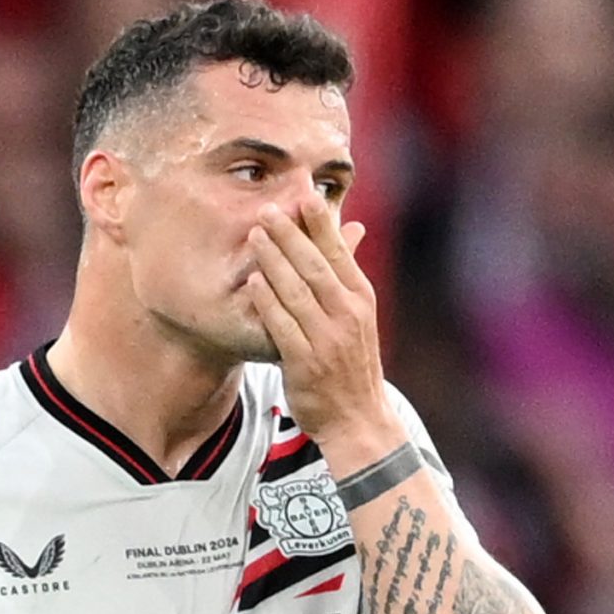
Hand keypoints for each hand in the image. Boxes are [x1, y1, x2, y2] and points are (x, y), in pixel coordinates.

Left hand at [246, 197, 406, 470]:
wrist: (358, 418)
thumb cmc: (351, 362)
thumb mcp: (359, 315)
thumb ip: (348, 273)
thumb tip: (353, 228)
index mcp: (361, 299)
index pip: (339, 254)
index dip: (321, 224)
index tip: (304, 195)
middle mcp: (348, 315)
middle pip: (315, 266)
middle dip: (290, 235)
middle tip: (267, 209)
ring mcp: (328, 339)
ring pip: (298, 292)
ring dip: (274, 261)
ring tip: (254, 235)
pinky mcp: (306, 362)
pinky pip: (283, 325)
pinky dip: (268, 302)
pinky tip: (252, 282)